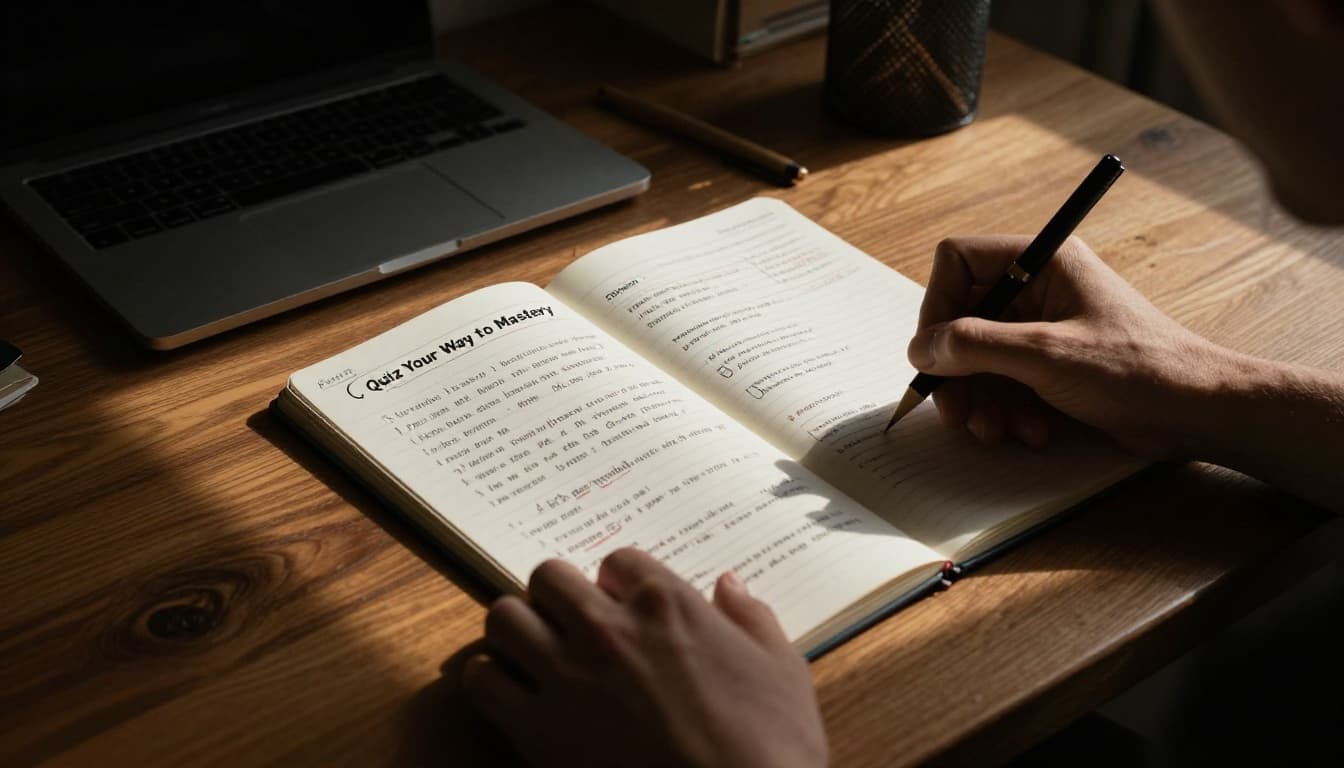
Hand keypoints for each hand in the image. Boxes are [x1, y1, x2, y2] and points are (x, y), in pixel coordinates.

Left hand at [461, 548, 827, 767]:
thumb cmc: (771, 746)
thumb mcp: (782, 669)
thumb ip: (752, 619)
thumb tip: (730, 585)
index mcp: (668, 604)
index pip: (617, 560)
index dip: (618, 584)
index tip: (624, 608)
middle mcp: (608, 628)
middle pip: (548, 576)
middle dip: (556, 597)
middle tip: (570, 625)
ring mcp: (567, 676)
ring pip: (503, 616)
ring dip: (517, 630)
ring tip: (534, 653)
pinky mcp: (537, 729)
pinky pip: (483, 681)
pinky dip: (491, 682)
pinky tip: (516, 697)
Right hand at [907, 235, 1229, 456]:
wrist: (1197, 412)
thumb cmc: (1136, 370)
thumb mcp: (1045, 356)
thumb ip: (974, 346)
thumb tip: (921, 347)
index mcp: (1042, 261)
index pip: (959, 263)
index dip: (937, 307)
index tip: (934, 354)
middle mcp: (1039, 286)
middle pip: (964, 318)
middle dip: (957, 371)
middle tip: (955, 413)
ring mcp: (1045, 326)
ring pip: (981, 356)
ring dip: (982, 399)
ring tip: (998, 432)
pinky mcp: (1054, 362)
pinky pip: (1006, 380)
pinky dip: (1008, 409)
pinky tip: (1031, 431)